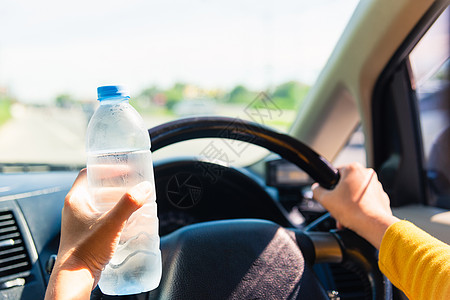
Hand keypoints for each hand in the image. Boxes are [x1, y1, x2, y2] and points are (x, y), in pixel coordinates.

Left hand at [45, 169, 151, 298]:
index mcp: (75, 199)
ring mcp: (78, 221)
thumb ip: (129, 204)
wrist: (75, 277)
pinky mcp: (85, 233)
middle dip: (115, 184)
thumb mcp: (111, 223)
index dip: (107, 168)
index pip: (89, 172)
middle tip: (131, 184)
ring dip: (115, 199)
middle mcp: (75, 208)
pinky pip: (100, 216)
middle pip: (96, 186)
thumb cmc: (86, 250)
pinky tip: (126, 219)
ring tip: (132, 200)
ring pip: (98, 202)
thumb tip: (144, 188)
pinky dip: (113, 213)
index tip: (123, 168)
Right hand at [312, 162, 398, 248]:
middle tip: (335, 209)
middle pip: (346, 185)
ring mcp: (376, 186)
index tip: (328, 195)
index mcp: (353, 169)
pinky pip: (366, 201)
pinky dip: (360, 208)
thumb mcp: (326, 200)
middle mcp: (367, 174)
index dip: (329, 186)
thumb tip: (316, 188)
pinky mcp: (382, 197)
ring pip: (356, 194)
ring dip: (349, 204)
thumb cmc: (353, 210)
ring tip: (344, 217)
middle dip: (339, 198)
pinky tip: (354, 218)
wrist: (373, 225)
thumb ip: (317, 191)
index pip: (335, 173)